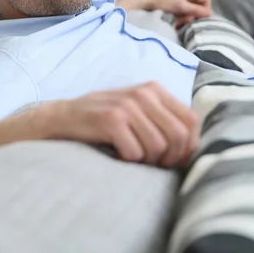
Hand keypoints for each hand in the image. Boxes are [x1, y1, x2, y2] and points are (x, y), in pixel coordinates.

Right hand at [45, 81, 198, 167]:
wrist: (61, 118)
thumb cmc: (103, 121)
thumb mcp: (137, 112)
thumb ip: (163, 121)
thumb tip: (192, 149)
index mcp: (154, 89)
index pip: (191, 120)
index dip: (188, 146)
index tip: (173, 159)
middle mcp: (143, 93)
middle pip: (178, 136)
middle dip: (169, 158)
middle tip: (150, 163)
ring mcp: (127, 105)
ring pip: (158, 147)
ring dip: (145, 161)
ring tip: (130, 156)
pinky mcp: (111, 120)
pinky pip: (135, 153)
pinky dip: (127, 161)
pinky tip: (116, 155)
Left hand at [118, 0, 211, 25]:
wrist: (145, 0)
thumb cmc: (162, 1)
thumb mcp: (181, 7)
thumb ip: (196, 10)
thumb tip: (210, 14)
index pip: (206, 0)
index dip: (205, 10)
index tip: (199, 20)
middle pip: (198, 5)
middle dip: (194, 15)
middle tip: (186, 22)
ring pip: (190, 9)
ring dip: (187, 17)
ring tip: (180, 23)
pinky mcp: (174, 2)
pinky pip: (182, 11)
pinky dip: (181, 17)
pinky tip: (176, 22)